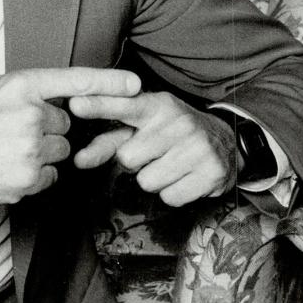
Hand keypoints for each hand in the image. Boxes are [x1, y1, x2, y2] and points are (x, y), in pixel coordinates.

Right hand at [0, 67, 140, 223]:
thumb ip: (19, 86)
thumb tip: (48, 89)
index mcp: (20, 86)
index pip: (75, 81)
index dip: (109, 82)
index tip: (135, 85)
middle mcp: (30, 115)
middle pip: (67, 125)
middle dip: (48, 130)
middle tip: (14, 135)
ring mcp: (29, 150)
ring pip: (59, 153)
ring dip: (41, 155)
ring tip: (5, 154)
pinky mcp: (26, 180)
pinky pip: (49, 178)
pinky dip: (33, 178)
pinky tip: (4, 172)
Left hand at [68, 90, 239, 206]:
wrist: (227, 142)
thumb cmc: (173, 133)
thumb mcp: (145, 127)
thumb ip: (109, 141)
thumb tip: (79, 160)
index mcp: (157, 106)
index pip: (123, 105)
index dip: (98, 106)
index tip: (75, 105)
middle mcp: (178, 122)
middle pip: (127, 158)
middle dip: (136, 162)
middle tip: (155, 153)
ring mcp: (197, 147)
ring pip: (147, 181)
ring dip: (155, 179)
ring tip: (171, 164)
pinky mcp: (211, 172)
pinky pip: (169, 197)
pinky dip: (173, 193)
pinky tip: (184, 177)